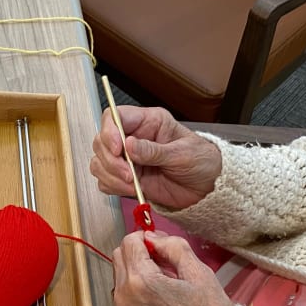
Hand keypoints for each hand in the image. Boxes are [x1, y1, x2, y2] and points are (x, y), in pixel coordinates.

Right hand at [90, 106, 221, 209]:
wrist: (206, 188)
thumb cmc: (200, 162)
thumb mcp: (181, 153)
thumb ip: (153, 150)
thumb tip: (129, 145)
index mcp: (147, 122)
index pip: (114, 116)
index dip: (109, 131)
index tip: (117, 149)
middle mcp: (133, 138)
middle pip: (102, 141)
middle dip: (111, 160)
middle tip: (129, 174)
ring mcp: (128, 159)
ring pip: (99, 162)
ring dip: (110, 175)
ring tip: (132, 184)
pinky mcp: (126, 177)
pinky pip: (105, 180)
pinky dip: (113, 186)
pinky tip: (130, 189)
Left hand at [112, 231, 233, 305]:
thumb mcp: (196, 271)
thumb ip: (172, 246)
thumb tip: (153, 237)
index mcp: (141, 281)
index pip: (130, 242)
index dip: (146, 238)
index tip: (161, 244)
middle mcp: (125, 295)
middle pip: (119, 254)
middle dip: (138, 251)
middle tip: (163, 259)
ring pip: (119, 271)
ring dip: (136, 267)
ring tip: (163, 277)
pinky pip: (122, 290)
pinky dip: (135, 284)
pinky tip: (158, 291)